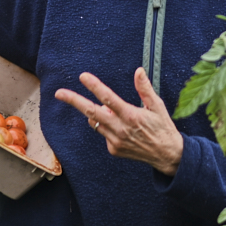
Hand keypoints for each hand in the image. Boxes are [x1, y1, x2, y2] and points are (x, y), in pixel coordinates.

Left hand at [54, 68, 186, 174]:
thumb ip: (145, 89)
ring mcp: (115, 141)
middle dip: (74, 101)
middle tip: (59, 93)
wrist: (166, 155)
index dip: (94, 86)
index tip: (83, 76)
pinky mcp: (114, 149)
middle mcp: (120, 128)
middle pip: (91, 112)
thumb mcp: (157, 106)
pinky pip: (104, 133)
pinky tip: (122, 128)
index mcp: (131, 115)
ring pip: (96, 122)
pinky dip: (108, 126)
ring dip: (95, 113)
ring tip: (107, 109)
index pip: (108, 98)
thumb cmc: (163, 127)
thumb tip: (138, 71)